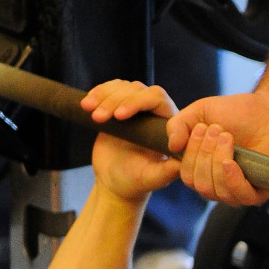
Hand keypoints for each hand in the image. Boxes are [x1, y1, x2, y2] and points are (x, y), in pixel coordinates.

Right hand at [83, 80, 180, 202]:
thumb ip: (167, 171)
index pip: (157, 98)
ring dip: (104, 95)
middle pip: (137, 89)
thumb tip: (183, 163)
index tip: (118, 116)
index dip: (138, 102)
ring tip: (88, 110)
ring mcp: (137, 107)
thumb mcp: (151, 179)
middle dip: (115, 100)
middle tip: (98, 118)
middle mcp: (155, 112)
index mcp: (168, 125)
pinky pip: (110, 89)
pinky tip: (85, 104)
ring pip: (122, 87)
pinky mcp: (119, 105)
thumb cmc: (136, 182)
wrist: (114, 182)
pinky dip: (97, 93)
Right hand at [165, 89, 268, 204]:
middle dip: (204, 156)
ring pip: (218, 191)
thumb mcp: (201, 111)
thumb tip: (171, 146)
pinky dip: (231, 180)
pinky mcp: (263, 189)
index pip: (188, 176)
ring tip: (228, 138)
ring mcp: (243, 187)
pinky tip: (230, 162)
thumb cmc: (241, 110)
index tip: (202, 128)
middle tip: (218, 131)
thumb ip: (179, 124)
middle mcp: (223, 181)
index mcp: (207, 168)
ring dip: (217, 162)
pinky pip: (241, 197)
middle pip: (201, 185)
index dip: (190, 155)